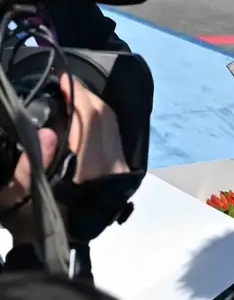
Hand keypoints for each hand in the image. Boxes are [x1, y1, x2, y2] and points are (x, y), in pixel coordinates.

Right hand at [0, 74, 127, 244]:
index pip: (92, 121)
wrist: (54, 246)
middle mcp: (112, 168)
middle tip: (66, 83)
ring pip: (114, 125)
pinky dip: (101, 120)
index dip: (78, 97)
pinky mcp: (123, 171)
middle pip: (106, 118)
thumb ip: (29, 167)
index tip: (63, 81)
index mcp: (89, 172)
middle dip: (86, 97)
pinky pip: (115, 135)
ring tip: (73, 94)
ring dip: (94, 106)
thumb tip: (47, 133)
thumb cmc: (31, 220)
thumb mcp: (17, 198)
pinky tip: (85, 114)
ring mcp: (121, 170)